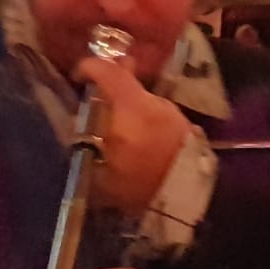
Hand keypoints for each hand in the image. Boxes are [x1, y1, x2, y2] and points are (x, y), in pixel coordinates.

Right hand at [74, 54, 191, 215]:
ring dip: (127, 111)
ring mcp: (171, 112)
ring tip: (121, 138)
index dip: (90, 67)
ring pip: (141, 100)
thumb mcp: (103, 174)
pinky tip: (142, 146)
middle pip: (126, 84)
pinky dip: (143, 122)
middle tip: (96, 112)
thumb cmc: (141, 190)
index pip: (109, 71)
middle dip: (108, 94)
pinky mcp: (183, 123)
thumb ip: (87, 145)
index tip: (79, 77)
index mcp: (131, 110)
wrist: (192, 201)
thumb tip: (77, 127)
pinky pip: (155, 114)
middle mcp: (153, 103)